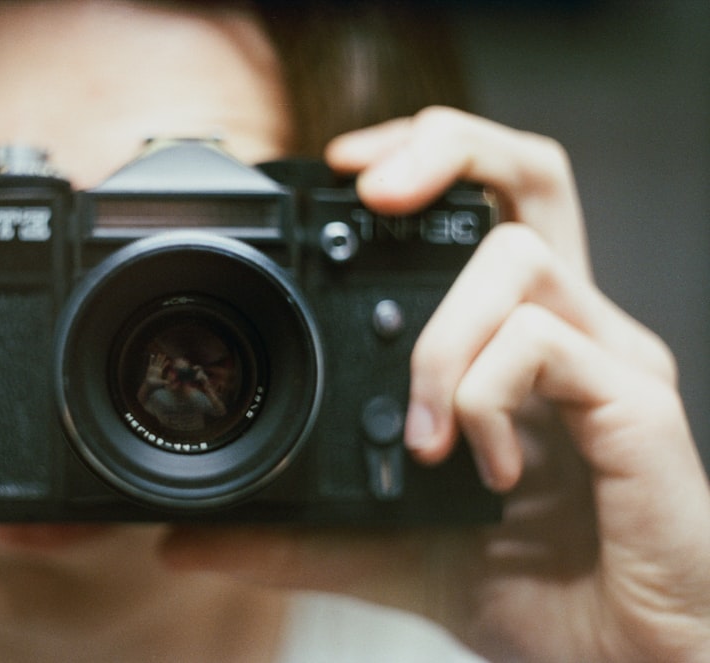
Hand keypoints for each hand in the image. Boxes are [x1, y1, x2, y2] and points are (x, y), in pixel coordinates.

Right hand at [145, 353, 169, 385]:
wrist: (149, 384)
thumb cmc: (155, 384)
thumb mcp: (161, 382)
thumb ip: (165, 382)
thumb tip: (169, 383)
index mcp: (160, 371)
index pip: (163, 366)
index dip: (166, 363)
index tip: (169, 360)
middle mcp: (157, 369)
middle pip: (160, 362)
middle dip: (162, 359)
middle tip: (164, 354)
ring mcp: (153, 368)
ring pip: (156, 361)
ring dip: (157, 358)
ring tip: (159, 354)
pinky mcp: (150, 368)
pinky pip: (151, 362)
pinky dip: (151, 359)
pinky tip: (152, 355)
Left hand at [160, 108, 709, 660]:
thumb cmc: (529, 594)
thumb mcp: (387, 550)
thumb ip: (294, 535)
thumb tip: (185, 539)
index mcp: (515, 343)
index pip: (481, 209)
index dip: (421, 161)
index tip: (343, 171)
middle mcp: (569, 330)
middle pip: (526, 175)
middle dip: (444, 149)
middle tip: (371, 187)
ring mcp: (608, 360)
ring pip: (519, 256)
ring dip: (441, 336)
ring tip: (422, 434)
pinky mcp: (635, 404)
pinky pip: (546, 344)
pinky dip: (484, 395)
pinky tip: (483, 468)